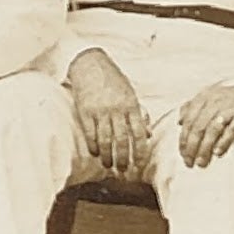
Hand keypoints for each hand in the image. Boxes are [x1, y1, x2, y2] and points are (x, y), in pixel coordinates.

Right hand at [67, 50, 151, 181]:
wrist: (90, 63)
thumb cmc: (112, 79)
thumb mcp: (130, 93)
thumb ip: (139, 114)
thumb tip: (148, 135)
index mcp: (131, 105)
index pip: (140, 133)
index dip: (141, 151)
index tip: (140, 164)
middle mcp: (117, 109)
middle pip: (122, 141)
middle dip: (124, 159)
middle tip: (123, 170)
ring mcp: (100, 110)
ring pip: (106, 140)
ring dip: (107, 156)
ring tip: (108, 165)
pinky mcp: (85, 111)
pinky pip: (90, 134)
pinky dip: (93, 146)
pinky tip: (95, 152)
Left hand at [175, 80, 233, 168]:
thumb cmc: (231, 100)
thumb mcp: (210, 98)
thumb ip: (193, 107)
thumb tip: (179, 121)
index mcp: (204, 98)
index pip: (189, 120)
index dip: (183, 139)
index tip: (182, 154)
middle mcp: (215, 102)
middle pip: (198, 127)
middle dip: (191, 147)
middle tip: (189, 162)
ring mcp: (230, 108)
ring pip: (212, 129)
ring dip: (204, 147)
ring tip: (201, 162)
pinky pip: (231, 129)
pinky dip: (223, 141)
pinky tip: (217, 152)